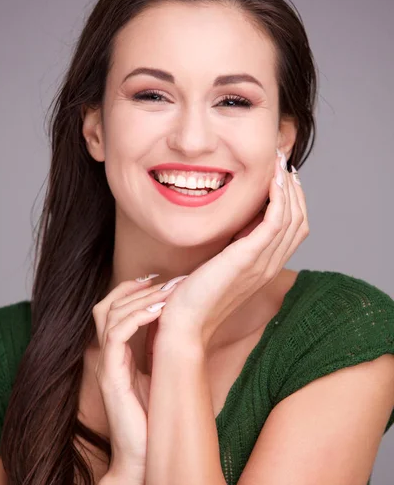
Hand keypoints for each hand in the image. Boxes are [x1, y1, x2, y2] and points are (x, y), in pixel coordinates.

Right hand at [92, 277, 177, 484]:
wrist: (146, 460)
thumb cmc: (156, 421)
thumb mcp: (161, 377)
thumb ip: (161, 351)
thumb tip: (181, 326)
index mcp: (119, 354)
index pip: (114, 309)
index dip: (133, 290)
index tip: (162, 280)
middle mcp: (109, 357)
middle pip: (107, 305)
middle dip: (138, 288)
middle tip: (170, 281)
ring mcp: (107, 367)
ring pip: (109, 315)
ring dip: (140, 298)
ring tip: (169, 293)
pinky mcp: (110, 378)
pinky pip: (115, 337)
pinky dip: (135, 318)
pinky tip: (159, 312)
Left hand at [156, 152, 308, 348]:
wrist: (185, 323)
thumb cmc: (194, 297)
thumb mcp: (218, 265)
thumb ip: (232, 247)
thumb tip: (233, 223)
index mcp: (265, 267)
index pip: (294, 229)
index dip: (293, 200)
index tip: (281, 175)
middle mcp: (270, 265)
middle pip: (299, 220)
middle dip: (295, 188)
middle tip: (283, 161)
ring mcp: (262, 263)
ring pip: (292, 218)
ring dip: (289, 186)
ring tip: (280, 162)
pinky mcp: (248, 258)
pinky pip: (275, 221)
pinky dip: (279, 197)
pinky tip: (273, 179)